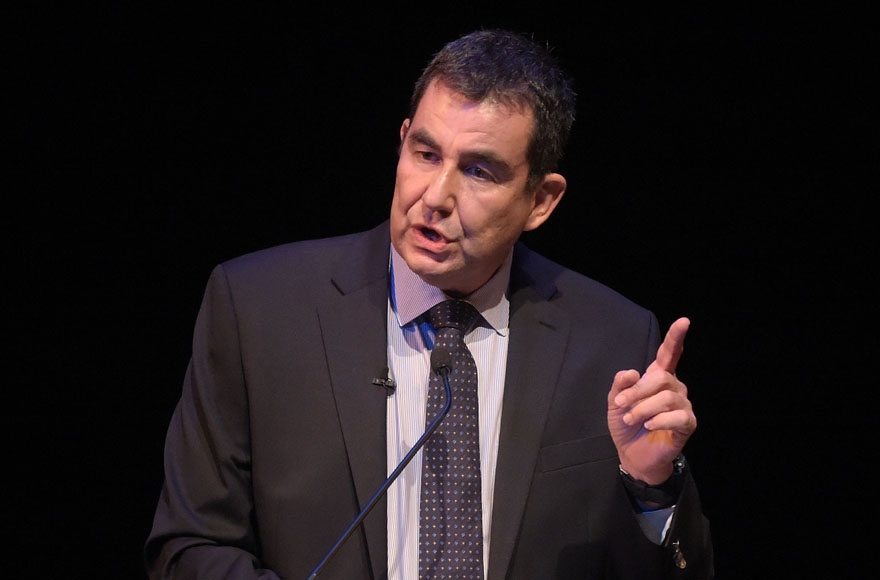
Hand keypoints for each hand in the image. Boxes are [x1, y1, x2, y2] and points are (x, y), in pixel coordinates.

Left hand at [607, 317, 695, 483]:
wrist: (632, 454)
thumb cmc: (626, 425)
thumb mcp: (615, 402)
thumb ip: (619, 385)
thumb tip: (631, 372)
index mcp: (658, 378)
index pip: (669, 354)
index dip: (676, 337)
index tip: (684, 321)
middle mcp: (675, 388)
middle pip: (661, 378)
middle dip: (637, 391)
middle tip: (621, 405)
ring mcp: (683, 406)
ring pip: (667, 398)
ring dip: (643, 408)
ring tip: (631, 419)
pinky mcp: (688, 425)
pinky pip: (678, 416)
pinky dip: (658, 420)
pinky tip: (648, 426)